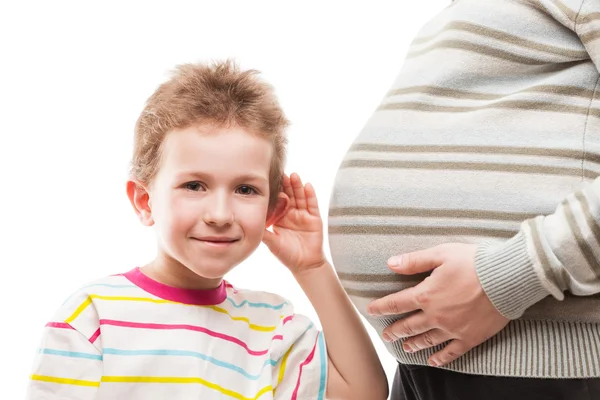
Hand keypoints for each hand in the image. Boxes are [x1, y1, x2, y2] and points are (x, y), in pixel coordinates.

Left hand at [262, 173, 325, 274]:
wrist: (304, 265)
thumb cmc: (287, 255)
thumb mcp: (272, 242)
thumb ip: (264, 232)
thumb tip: (248, 223)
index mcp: (280, 217)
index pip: (278, 201)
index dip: (275, 191)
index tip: (270, 180)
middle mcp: (292, 213)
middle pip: (290, 195)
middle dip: (286, 184)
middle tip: (282, 174)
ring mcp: (304, 214)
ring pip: (301, 196)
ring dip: (297, 186)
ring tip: (294, 175)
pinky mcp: (314, 218)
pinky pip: (312, 204)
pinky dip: (310, 194)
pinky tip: (307, 185)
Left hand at [367, 243, 509, 366]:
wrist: (507, 278)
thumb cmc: (474, 262)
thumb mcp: (441, 254)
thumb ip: (414, 261)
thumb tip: (390, 263)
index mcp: (426, 295)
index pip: (397, 303)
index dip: (382, 307)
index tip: (371, 311)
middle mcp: (436, 315)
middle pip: (409, 326)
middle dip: (394, 331)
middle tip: (386, 336)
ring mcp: (453, 329)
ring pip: (427, 340)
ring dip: (413, 344)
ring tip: (405, 348)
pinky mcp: (470, 337)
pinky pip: (451, 352)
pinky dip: (440, 358)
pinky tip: (433, 361)